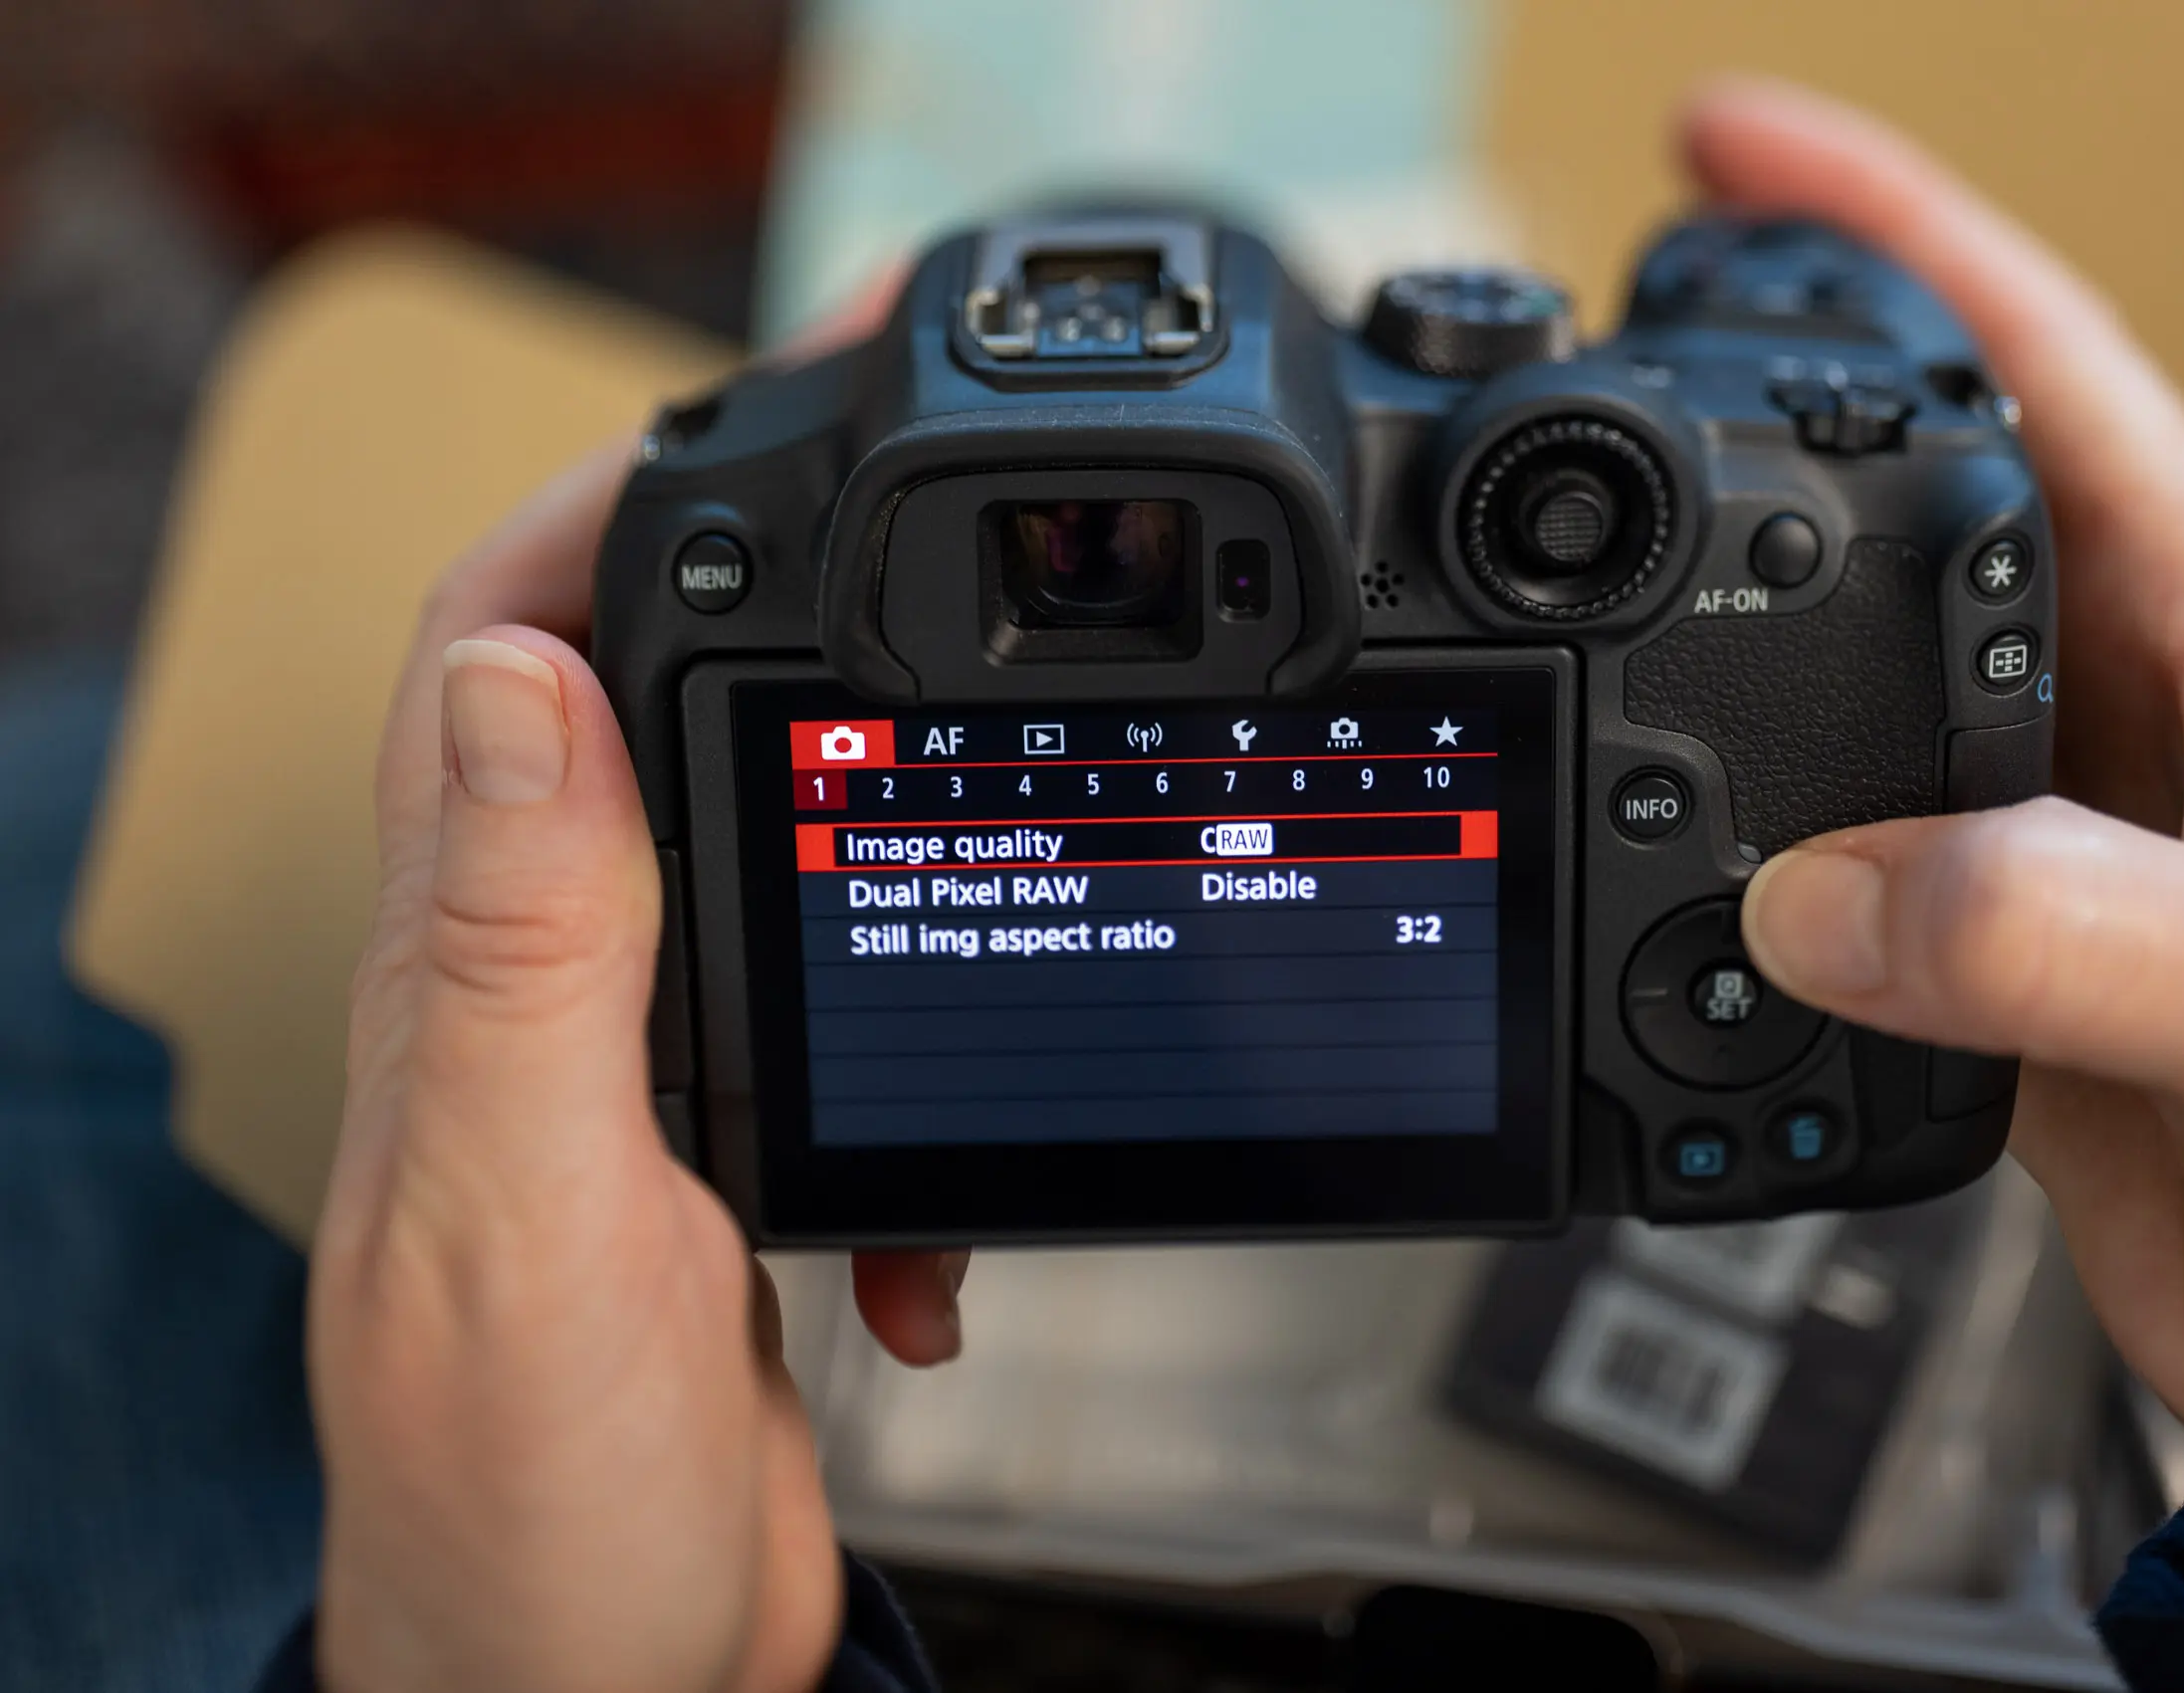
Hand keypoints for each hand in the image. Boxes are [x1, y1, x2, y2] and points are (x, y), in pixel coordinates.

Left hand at [308, 292, 956, 1692]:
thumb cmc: (525, 1504)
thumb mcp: (540, 1219)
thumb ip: (528, 955)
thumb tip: (528, 679)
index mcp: (482, 975)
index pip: (502, 656)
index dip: (611, 502)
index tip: (761, 413)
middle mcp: (546, 999)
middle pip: (649, 710)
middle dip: (789, 602)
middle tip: (931, 530)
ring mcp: (641, 1078)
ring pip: (768, 860)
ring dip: (882, 829)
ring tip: (1000, 815)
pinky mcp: (730, 1161)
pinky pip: (848, 1036)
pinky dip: (933, 1094)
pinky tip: (944, 1225)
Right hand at [1693, 83, 2183, 1618]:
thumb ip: (2056, 928)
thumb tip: (1816, 891)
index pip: (2041, 368)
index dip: (1881, 237)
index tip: (1723, 157)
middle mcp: (2126, 719)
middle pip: (1911, 494)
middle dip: (1764, 398)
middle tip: (1614, 334)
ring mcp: (2044, 846)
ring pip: (1834, 681)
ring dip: (1712, 633)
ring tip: (1584, 590)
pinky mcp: (1984, 974)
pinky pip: (1808, 865)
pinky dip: (1707, 844)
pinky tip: (1645, 846)